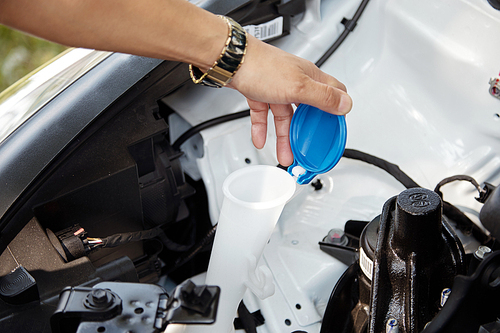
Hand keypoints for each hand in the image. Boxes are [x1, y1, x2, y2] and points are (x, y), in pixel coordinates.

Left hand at [229, 35, 351, 165]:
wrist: (231, 61)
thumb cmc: (262, 66)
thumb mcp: (299, 86)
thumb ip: (323, 97)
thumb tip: (346, 104)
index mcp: (309, 77)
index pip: (333, 92)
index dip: (337, 111)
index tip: (335, 129)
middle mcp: (295, 80)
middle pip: (307, 110)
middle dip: (306, 131)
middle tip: (307, 147)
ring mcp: (276, 86)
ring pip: (284, 116)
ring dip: (285, 136)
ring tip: (285, 154)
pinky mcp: (259, 91)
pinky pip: (264, 114)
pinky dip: (263, 128)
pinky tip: (261, 139)